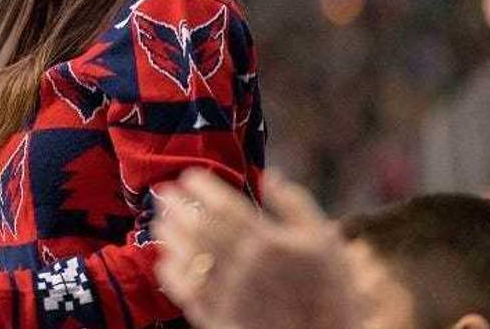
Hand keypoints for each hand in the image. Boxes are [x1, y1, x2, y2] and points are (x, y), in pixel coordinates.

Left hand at [152, 169, 360, 328]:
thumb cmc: (329, 289)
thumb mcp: (324, 240)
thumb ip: (296, 204)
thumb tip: (270, 176)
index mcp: (269, 242)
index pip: (224, 205)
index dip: (201, 187)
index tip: (189, 176)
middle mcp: (244, 266)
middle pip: (198, 226)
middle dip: (177, 205)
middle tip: (165, 191)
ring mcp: (228, 293)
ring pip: (186, 255)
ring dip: (168, 233)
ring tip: (161, 219)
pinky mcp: (217, 317)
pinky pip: (184, 290)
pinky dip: (170, 271)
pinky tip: (167, 257)